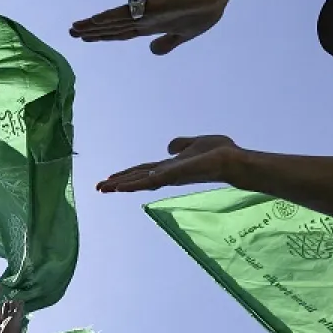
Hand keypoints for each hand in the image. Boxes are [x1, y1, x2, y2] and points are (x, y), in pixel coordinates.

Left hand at [0, 299, 25, 332]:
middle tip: (5, 302)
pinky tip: (21, 300)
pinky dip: (19, 307)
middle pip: (5, 316)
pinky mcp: (15, 321)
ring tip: (12, 299)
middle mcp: (5, 328)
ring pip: (11, 313)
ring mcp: (11, 324)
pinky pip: (18, 311)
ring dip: (11, 307)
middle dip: (5, 309)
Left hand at [70, 0, 235, 54]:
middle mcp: (144, 18)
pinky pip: (127, 12)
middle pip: (112, 26)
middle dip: (92, 30)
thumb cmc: (203, 10)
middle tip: (71, 31)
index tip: (86, 38)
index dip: (103, 35)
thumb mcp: (184, 35)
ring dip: (94, 24)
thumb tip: (152, 51)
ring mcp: (147, 11)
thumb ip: (167, 43)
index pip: (120, 32)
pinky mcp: (152, 6)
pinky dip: (110, 17)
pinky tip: (95, 20)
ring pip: (114, 19)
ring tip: (75, 28)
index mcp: (150, 26)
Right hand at [97, 136, 238, 193]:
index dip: (127, 175)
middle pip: (138, 179)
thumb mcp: (196, 143)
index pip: (144, 172)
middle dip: (118, 183)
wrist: (234, 160)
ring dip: (121, 185)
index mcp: (170, 167)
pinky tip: (122, 186)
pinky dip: (135, 184)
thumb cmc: (221, 153)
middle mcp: (168, 174)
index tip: (110, 179)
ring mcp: (170, 176)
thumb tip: (170, 146)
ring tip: (104, 188)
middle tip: (98, 188)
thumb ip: (181, 145)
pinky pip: (151, 181)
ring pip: (140, 182)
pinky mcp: (175, 176)